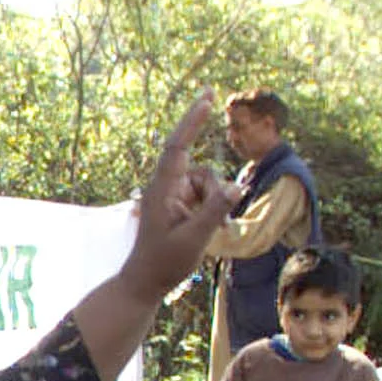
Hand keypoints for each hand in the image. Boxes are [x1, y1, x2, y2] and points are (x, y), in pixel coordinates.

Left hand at [117, 95, 239, 300]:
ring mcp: (173, 197)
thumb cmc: (163, 263)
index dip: (193, 120)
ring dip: (214, 207)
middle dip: (213, 194)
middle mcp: (166, 188)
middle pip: (202, 172)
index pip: (178, 146)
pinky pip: (206, 199)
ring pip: (208, 186)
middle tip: (212, 225)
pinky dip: (212, 212)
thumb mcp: (194, 238)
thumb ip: (216, 211)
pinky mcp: (179, 206)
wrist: (144, 283)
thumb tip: (237, 185)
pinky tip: (211, 234)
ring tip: (206, 234)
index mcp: (161, 190)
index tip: (207, 97)